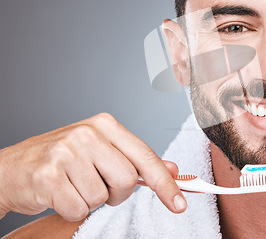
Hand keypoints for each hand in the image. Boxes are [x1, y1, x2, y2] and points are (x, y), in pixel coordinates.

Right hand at [0, 113, 186, 220]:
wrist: (11, 169)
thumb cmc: (60, 159)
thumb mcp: (101, 151)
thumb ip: (136, 159)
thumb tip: (171, 169)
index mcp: (104, 124)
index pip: (145, 156)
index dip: (164, 183)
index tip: (179, 203)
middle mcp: (87, 134)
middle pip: (127, 179)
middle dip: (116, 193)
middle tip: (98, 186)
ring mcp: (66, 153)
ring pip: (102, 197)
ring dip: (91, 201)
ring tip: (74, 186)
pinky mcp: (49, 176)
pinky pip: (79, 210)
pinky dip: (72, 210)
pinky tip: (60, 194)